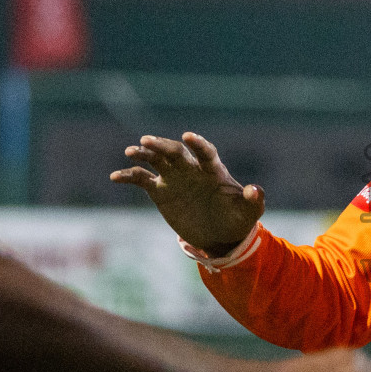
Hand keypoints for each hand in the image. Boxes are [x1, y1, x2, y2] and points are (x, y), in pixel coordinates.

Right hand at [111, 132, 263, 254]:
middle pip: (176, 152)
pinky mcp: (160, 191)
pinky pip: (142, 179)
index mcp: (214, 171)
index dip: (198, 144)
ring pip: (157, 160)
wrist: (218, 235)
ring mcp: (175, 178)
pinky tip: (114, 177)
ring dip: (144, 154)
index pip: (205, 152)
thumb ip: (253, 200)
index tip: (188, 136)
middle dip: (163, 146)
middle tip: (147, 141)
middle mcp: (192, 170)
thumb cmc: (236, 220)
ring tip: (131, 151)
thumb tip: (255, 190)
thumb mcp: (248, 213)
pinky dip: (129, 176)